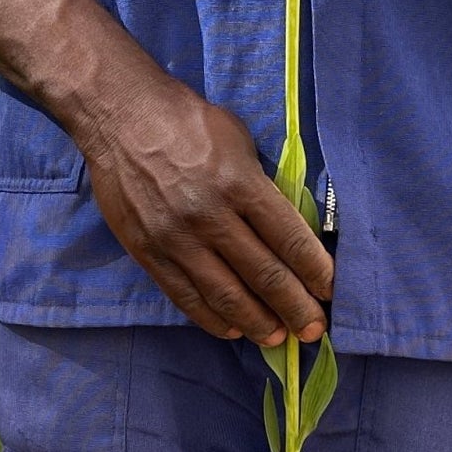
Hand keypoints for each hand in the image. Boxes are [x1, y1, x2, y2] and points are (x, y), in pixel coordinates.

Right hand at [76, 71, 333, 346]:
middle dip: (295, 308)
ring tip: (278, 338)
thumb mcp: (238, 140)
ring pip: (227, 296)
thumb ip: (261, 187)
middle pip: (264, 275)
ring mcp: (177, 239)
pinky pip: (186, 297)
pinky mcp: (149, 252)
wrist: (119, 114)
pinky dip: (213, 319)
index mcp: (240, 183)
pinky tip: (234, 330)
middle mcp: (210, 216)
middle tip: (313, 329)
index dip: (315, 272)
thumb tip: (286, 231)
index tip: (331, 292)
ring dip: (258, 324)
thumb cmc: (187, 121)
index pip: (289, 240)